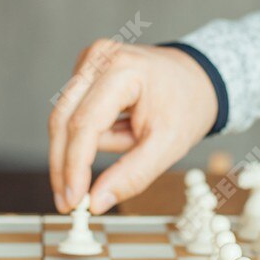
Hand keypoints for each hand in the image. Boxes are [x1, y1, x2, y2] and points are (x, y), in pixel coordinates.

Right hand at [47, 42, 218, 213]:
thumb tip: (96, 202)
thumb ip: (132, 175)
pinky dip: (92, 131)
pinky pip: (74, 112)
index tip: (72, 201)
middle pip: (63, 119)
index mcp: (124, 70)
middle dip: (64, 165)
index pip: (85, 124)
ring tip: (130, 138)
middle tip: (67, 203)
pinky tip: (120, 125)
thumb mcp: (168, 146)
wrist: (197, 80)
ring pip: (66, 119)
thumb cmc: (186, 106)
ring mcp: (90, 59)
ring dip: (90, 144)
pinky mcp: (85, 68)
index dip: (73, 166)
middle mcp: (100, 57)